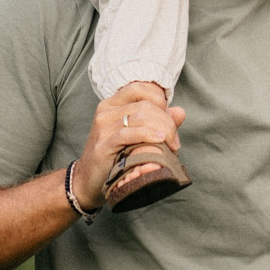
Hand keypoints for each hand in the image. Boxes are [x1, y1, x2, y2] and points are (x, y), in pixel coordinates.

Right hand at [70, 83, 184, 210]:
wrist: (89, 180)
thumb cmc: (116, 156)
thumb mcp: (139, 136)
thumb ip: (159, 122)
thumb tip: (180, 111)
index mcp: (113, 104)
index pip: (141, 88)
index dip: (160, 100)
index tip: (169, 120)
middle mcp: (105, 111)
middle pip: (145, 105)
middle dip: (167, 122)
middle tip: (175, 141)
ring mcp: (102, 127)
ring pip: (140, 117)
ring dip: (163, 130)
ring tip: (172, 146)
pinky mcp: (103, 145)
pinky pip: (129, 134)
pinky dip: (148, 135)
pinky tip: (160, 140)